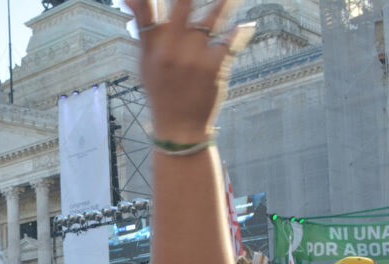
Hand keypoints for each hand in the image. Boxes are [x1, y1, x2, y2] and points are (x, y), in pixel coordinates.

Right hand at [126, 0, 254, 141]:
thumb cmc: (162, 88)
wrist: (179, 127)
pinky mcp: (214, 67)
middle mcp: (171, 49)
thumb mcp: (146, 59)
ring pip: (213, 17)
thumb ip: (144, 24)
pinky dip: (239, 33)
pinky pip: (231, 40)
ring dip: (226, 3)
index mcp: (153, 45)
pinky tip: (245, 28)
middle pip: (184, 5)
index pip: (148, 9)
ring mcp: (193, 58)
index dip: (154, 0)